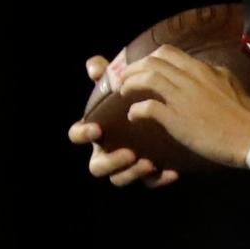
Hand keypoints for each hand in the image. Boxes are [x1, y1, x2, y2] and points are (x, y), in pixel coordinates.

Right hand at [67, 56, 179, 188]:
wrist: (165, 113)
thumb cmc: (132, 99)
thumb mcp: (120, 87)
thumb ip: (106, 75)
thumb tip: (94, 65)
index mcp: (95, 131)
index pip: (77, 135)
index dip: (83, 133)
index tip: (97, 128)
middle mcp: (105, 151)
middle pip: (97, 167)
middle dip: (111, 161)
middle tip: (128, 152)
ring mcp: (125, 166)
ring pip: (119, 179)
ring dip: (132, 173)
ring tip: (148, 163)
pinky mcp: (147, 174)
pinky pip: (149, 183)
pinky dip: (159, 179)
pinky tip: (172, 170)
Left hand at [119, 43, 249, 167]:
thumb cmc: (245, 115)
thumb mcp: (230, 83)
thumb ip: (212, 75)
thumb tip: (202, 71)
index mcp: (202, 69)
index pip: (168, 52)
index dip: (149, 58)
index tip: (142, 68)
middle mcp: (191, 78)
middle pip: (153, 61)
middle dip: (134, 68)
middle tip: (125, 78)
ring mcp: (183, 97)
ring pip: (147, 78)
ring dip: (130, 84)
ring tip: (124, 92)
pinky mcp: (177, 119)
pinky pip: (148, 107)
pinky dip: (136, 110)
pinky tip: (133, 116)